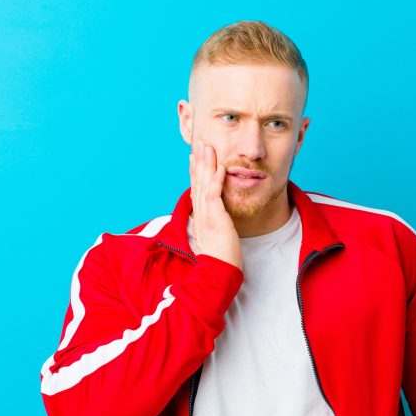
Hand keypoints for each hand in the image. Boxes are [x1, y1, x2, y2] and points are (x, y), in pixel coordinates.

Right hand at [189, 138, 242, 270]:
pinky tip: (220, 167)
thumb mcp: (215, 237)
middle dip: (199, 161)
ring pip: (204, 185)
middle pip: (198, 182)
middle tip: (200, 143)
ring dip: (206, 165)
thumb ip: (213, 225)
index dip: (195, 171)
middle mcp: (200, 213)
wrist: (218, 272)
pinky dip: (217, 180)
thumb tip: (215, 220)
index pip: (196, 189)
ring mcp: (206, 216)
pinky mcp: (215, 219)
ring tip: (208, 147)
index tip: (195, 156)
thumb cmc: (219, 258)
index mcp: (200, 216)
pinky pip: (215, 196)